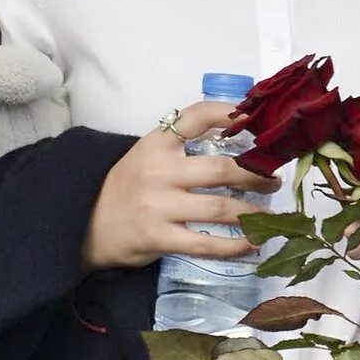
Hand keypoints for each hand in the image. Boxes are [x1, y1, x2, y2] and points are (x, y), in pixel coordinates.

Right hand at [83, 101, 257, 270]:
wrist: (86, 224)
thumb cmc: (127, 188)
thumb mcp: (147, 155)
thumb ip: (182, 147)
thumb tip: (237, 137)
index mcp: (155, 143)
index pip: (195, 117)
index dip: (229, 113)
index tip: (255, 118)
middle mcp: (157, 171)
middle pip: (221, 169)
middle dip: (256, 176)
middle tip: (273, 181)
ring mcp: (157, 206)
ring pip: (220, 208)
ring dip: (253, 213)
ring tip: (267, 215)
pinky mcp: (159, 238)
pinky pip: (207, 243)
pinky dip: (235, 246)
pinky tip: (252, 244)